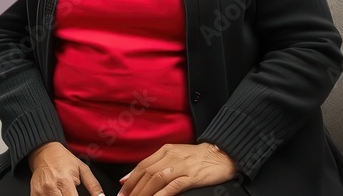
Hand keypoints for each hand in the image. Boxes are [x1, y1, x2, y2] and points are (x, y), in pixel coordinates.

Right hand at [28, 142, 103, 195]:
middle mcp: (52, 188)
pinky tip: (56, 194)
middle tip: (71, 194)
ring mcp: (41, 192)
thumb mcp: (82, 169)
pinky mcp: (34, 193)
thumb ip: (93, 185)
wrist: (43, 151)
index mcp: (65, 181)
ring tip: (64, 193)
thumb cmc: (63, 159)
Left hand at [118, 143, 236, 195]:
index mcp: (165, 150)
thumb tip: (134, 176)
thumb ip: (156, 164)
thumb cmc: (197, 157)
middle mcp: (170, 156)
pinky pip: (173, 186)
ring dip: (144, 192)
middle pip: (147, 173)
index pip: (143, 165)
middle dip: (133, 188)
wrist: (221, 154)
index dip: (130, 178)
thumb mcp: (175, 156)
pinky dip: (162, 194)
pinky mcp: (191, 176)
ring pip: (156, 179)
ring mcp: (181, 166)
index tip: (121, 189)